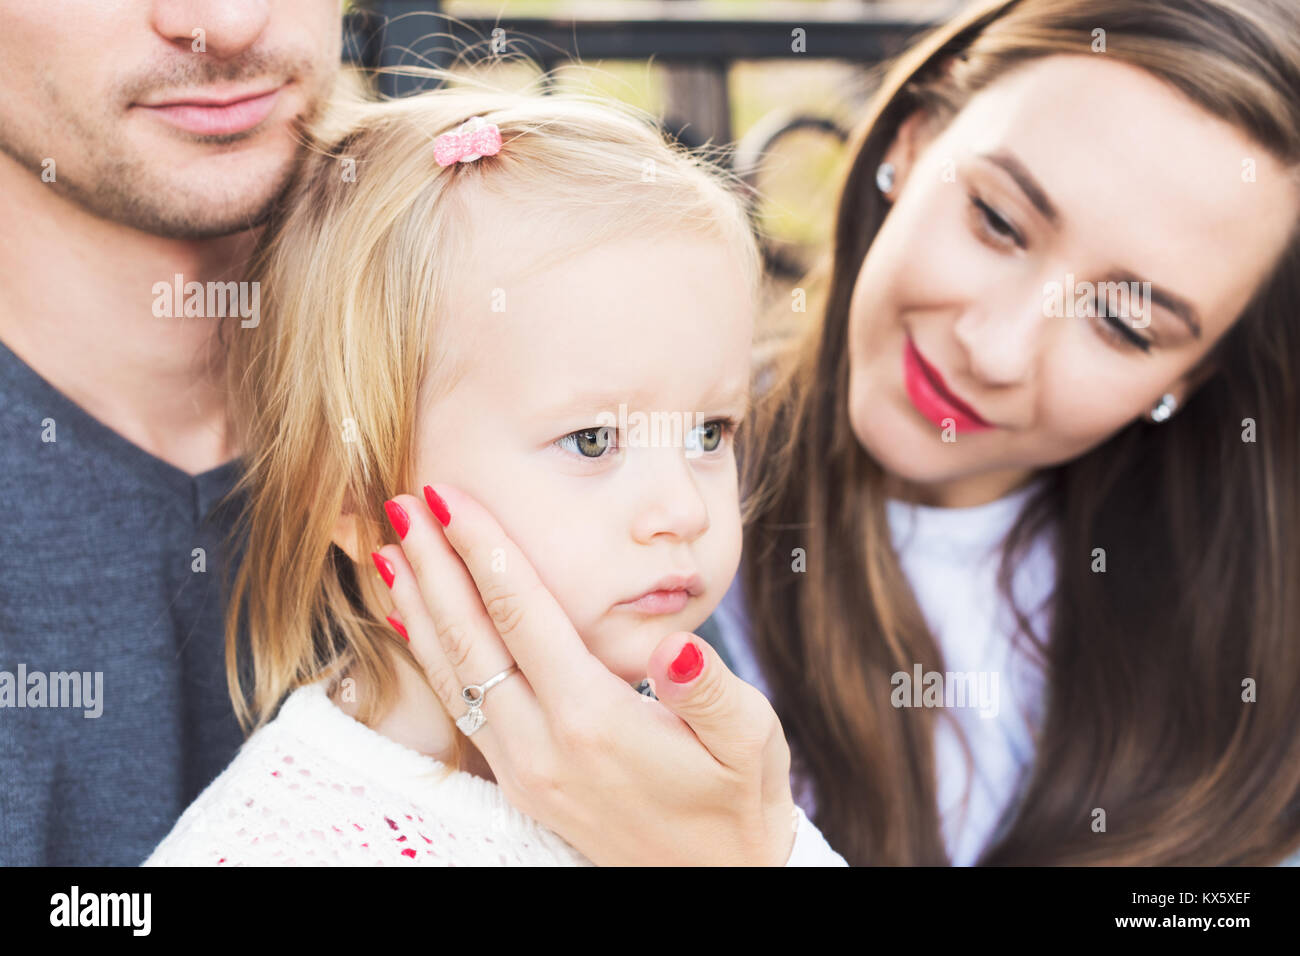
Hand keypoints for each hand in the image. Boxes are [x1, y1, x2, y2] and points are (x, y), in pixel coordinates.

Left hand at [374, 483, 798, 865]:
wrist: (710, 882)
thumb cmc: (736, 800)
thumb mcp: (749, 741)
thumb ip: (712, 691)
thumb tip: (676, 650)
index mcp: (595, 720)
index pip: (524, 612)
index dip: (483, 547)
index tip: (451, 496)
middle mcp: (543, 744)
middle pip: (470, 636)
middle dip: (433, 564)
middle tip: (401, 502)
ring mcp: (523, 767)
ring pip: (451, 672)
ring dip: (418, 606)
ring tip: (391, 549)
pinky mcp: (517, 781)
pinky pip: (458, 705)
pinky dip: (430, 655)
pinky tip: (415, 622)